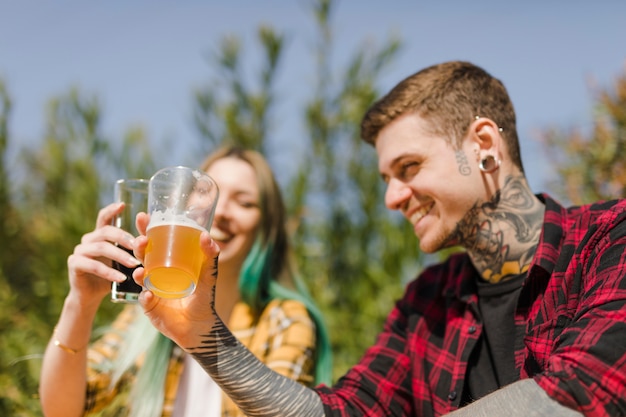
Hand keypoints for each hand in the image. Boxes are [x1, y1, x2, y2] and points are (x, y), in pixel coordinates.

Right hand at [66, 203, 140, 308]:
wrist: (92, 296)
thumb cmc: (112, 275)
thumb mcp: (124, 260)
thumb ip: (132, 249)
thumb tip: (148, 238)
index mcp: (100, 235)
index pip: (104, 217)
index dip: (112, 210)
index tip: (123, 204)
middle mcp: (88, 239)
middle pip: (106, 231)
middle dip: (124, 237)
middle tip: (138, 245)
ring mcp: (79, 250)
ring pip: (101, 247)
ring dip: (120, 256)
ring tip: (134, 264)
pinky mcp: (74, 264)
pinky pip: (93, 265)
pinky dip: (109, 272)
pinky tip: (121, 278)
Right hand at [132, 213, 220, 348]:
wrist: (201, 324)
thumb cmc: (203, 297)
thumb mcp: (208, 273)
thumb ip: (210, 255)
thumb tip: (206, 235)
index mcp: (166, 262)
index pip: (153, 242)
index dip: (145, 229)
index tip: (142, 216)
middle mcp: (155, 274)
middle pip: (142, 257)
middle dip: (138, 248)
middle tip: (141, 240)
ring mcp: (150, 290)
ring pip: (139, 278)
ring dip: (137, 273)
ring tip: (140, 271)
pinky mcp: (150, 307)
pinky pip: (144, 301)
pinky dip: (146, 297)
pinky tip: (149, 294)